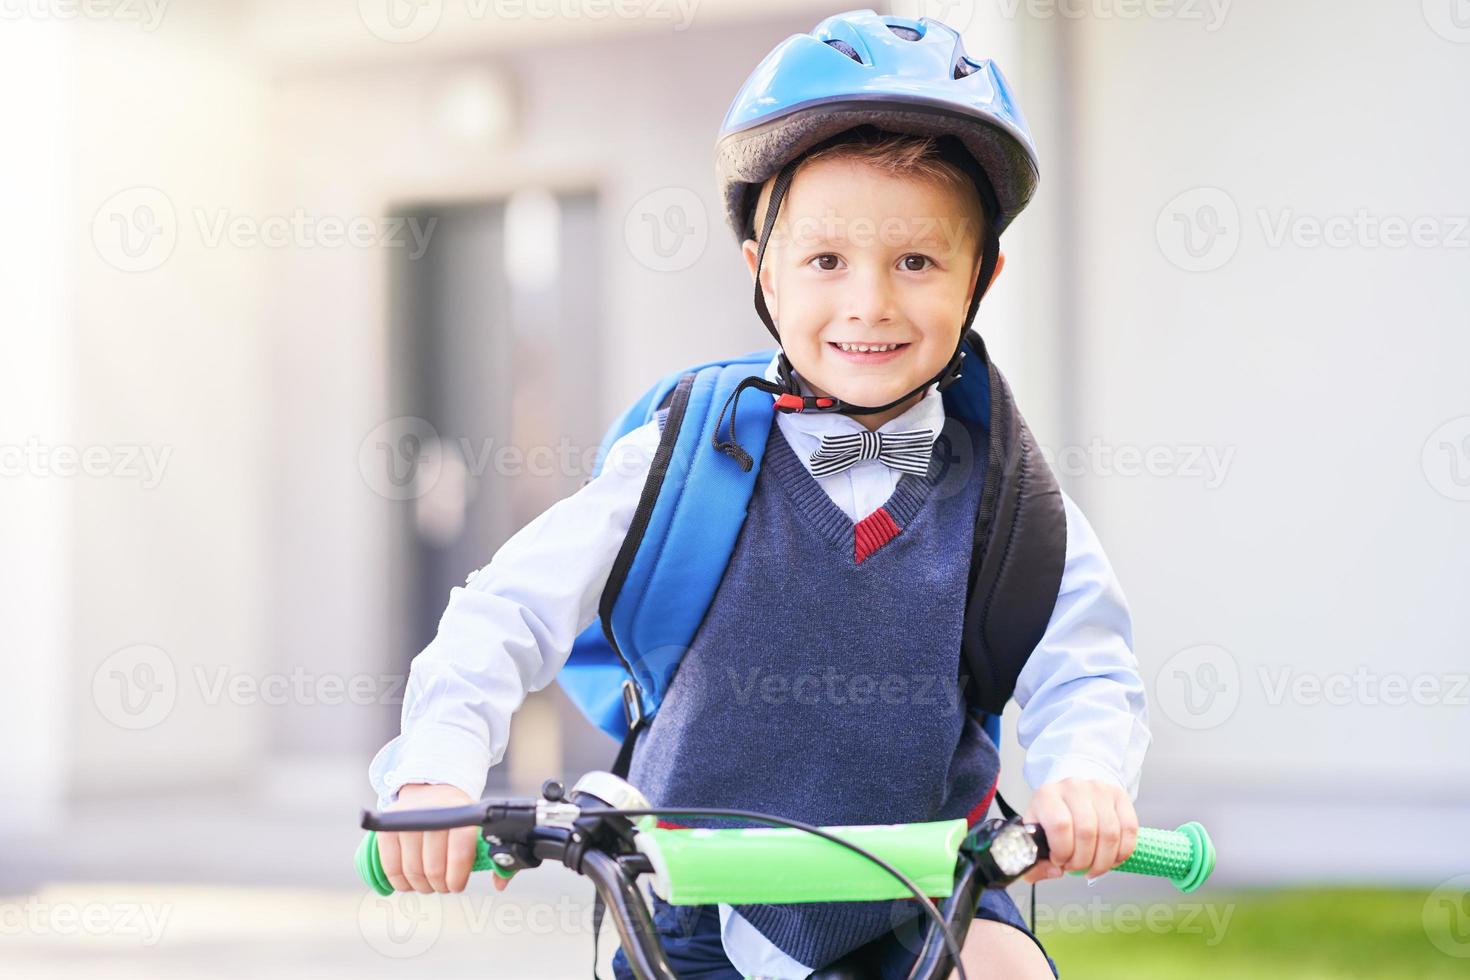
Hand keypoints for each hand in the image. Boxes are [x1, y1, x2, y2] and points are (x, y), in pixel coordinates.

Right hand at [378, 783, 507, 893]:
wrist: (432, 789)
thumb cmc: (458, 817)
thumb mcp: (478, 827)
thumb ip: (493, 856)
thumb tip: (501, 884)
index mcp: (460, 813)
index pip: (460, 851)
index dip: (458, 876)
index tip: (457, 885)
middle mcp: (433, 813)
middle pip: (434, 867)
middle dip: (440, 885)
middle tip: (443, 885)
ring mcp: (408, 819)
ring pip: (413, 870)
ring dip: (421, 886)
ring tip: (428, 884)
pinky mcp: (388, 826)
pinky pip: (391, 866)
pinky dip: (400, 882)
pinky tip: (409, 882)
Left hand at [1020, 777, 1137, 882]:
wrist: (1072, 793)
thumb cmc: (1053, 816)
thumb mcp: (1036, 833)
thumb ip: (1036, 859)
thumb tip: (1054, 871)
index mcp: (1047, 795)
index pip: (1060, 826)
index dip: (1062, 852)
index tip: (1059, 862)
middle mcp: (1074, 788)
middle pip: (1087, 833)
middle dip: (1083, 861)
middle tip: (1077, 868)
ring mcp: (1099, 790)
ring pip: (1110, 834)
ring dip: (1103, 861)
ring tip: (1093, 867)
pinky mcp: (1120, 796)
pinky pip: (1129, 830)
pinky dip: (1122, 852)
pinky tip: (1111, 859)